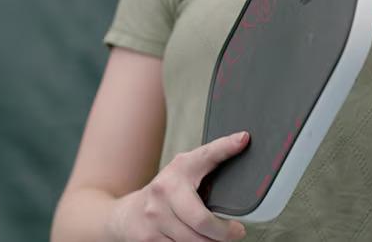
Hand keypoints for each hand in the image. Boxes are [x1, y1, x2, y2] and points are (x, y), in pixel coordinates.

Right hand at [109, 132, 249, 240]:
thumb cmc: (165, 192)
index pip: (206, 156)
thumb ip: (212, 160)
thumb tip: (242, 141)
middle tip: (236, 232)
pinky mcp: (148, 239)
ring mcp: (154, 217)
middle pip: (202, 220)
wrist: (128, 215)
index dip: (226, 147)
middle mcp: (164, 191)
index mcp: (179, 169)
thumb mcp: (185, 171)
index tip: (243, 139)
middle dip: (224, 232)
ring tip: (216, 238)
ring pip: (194, 240)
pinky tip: (198, 240)